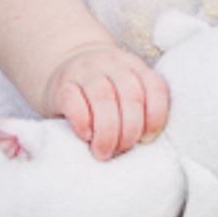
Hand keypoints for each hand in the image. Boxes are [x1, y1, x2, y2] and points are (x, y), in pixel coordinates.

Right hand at [45, 44, 166, 157]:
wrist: (61, 68)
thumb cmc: (99, 92)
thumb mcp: (123, 90)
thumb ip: (138, 107)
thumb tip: (145, 143)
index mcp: (135, 66)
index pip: (155, 86)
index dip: (156, 116)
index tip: (146, 139)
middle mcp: (113, 64)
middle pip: (131, 96)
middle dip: (130, 129)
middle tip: (122, 150)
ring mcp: (85, 71)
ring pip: (103, 97)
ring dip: (107, 131)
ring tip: (104, 151)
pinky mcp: (61, 84)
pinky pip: (73, 100)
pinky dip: (82, 121)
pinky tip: (86, 136)